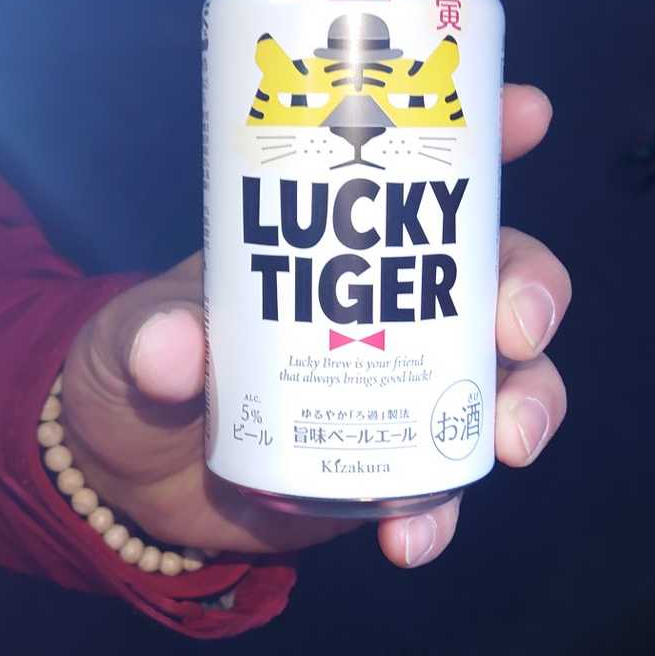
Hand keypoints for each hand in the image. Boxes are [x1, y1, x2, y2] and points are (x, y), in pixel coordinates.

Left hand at [60, 84, 569, 569]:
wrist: (126, 486)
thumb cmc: (131, 374)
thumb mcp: (122, 344)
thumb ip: (145, 341)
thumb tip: (171, 350)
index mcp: (331, 241)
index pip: (417, 170)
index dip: (482, 133)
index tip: (526, 114)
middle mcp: (387, 303)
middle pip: (497, 274)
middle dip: (532, 290)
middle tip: (518, 328)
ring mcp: (402, 385)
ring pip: (505, 377)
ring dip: (526, 403)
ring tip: (510, 443)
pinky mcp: (393, 465)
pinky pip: (446, 486)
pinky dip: (443, 513)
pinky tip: (409, 541)